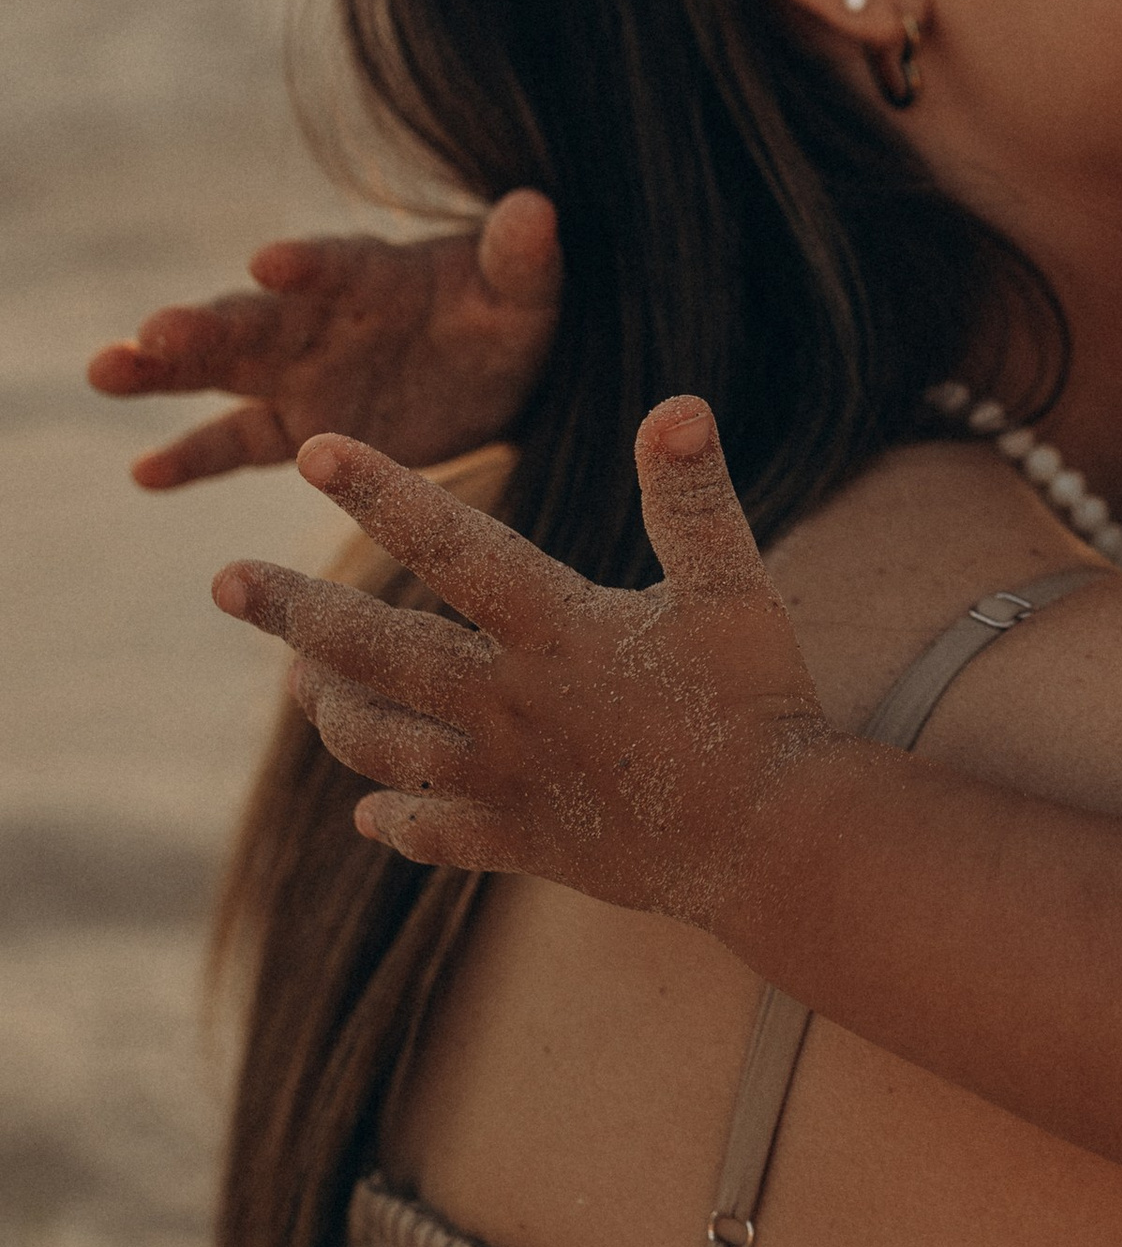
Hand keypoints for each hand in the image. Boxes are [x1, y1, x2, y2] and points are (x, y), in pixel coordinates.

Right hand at [90, 192, 561, 489]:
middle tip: (149, 333)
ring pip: (222, 371)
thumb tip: (535, 208)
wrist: (497, 372)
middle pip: (255, 316)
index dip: (307, 262)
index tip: (270, 264)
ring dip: (165, 371)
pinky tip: (144, 473)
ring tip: (107, 370)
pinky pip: (236, 442)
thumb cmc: (507, 315)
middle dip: (204, 323)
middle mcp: (319, 317)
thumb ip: (522, 258)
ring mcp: (299, 373)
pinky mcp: (296, 428)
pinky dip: (191, 456)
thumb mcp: (527, 292)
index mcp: (376, 275)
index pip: (336, 264)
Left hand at [211, 396, 831, 928]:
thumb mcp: (734, 588)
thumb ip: (693, 498)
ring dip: (330, 708)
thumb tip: (676, 405)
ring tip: (300, 683)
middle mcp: (509, 702)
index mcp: (556, 629)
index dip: (379, 492)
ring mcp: (505, 778)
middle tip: (224, 582)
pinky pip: (431, 832)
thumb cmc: (758, 704)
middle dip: (291, 614)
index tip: (311, 450)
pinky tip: (372, 811)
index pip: (449, 545)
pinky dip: (394, 818)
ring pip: (382, 742)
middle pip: (373, 651)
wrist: (771, 841)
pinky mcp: (520, 840)